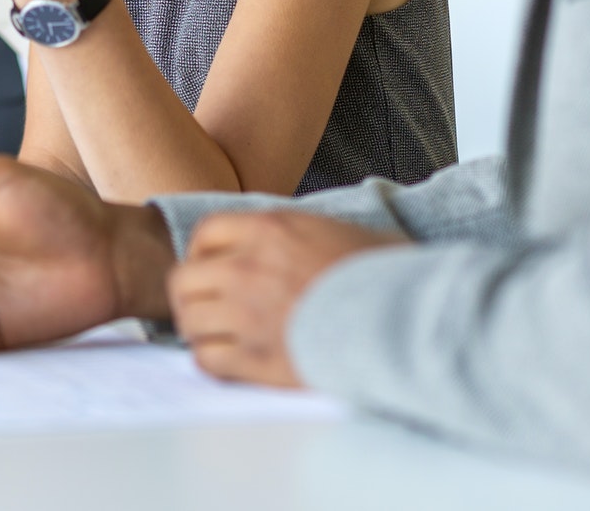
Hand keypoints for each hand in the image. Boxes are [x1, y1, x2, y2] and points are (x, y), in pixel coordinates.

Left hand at [169, 210, 407, 387]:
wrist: (406, 317)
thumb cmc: (384, 274)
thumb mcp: (336, 229)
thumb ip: (296, 230)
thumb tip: (285, 237)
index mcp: (270, 228)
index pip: (205, 233)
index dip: (202, 252)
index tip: (211, 267)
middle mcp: (249, 267)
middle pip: (183, 279)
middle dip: (191, 294)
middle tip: (206, 307)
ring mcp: (249, 313)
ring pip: (190, 321)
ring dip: (199, 329)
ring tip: (216, 336)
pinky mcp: (259, 358)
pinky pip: (208, 360)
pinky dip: (212, 361)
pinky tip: (230, 361)